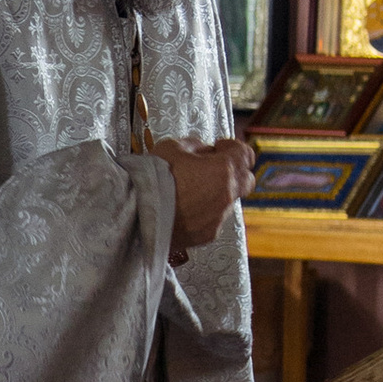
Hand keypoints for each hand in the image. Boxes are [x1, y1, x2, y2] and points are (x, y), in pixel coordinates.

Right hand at [153, 133, 253, 252]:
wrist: (136, 214)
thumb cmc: (152, 178)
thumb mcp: (171, 147)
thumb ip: (194, 146)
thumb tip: (202, 151)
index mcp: (223, 169)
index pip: (245, 154)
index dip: (232, 147)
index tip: (219, 147)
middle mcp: (227, 195)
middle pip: (246, 180)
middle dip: (233, 173)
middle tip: (212, 169)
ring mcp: (218, 218)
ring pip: (227, 202)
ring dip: (215, 194)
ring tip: (188, 192)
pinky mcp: (207, 235)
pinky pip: (213, 220)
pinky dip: (203, 214)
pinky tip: (182, 210)